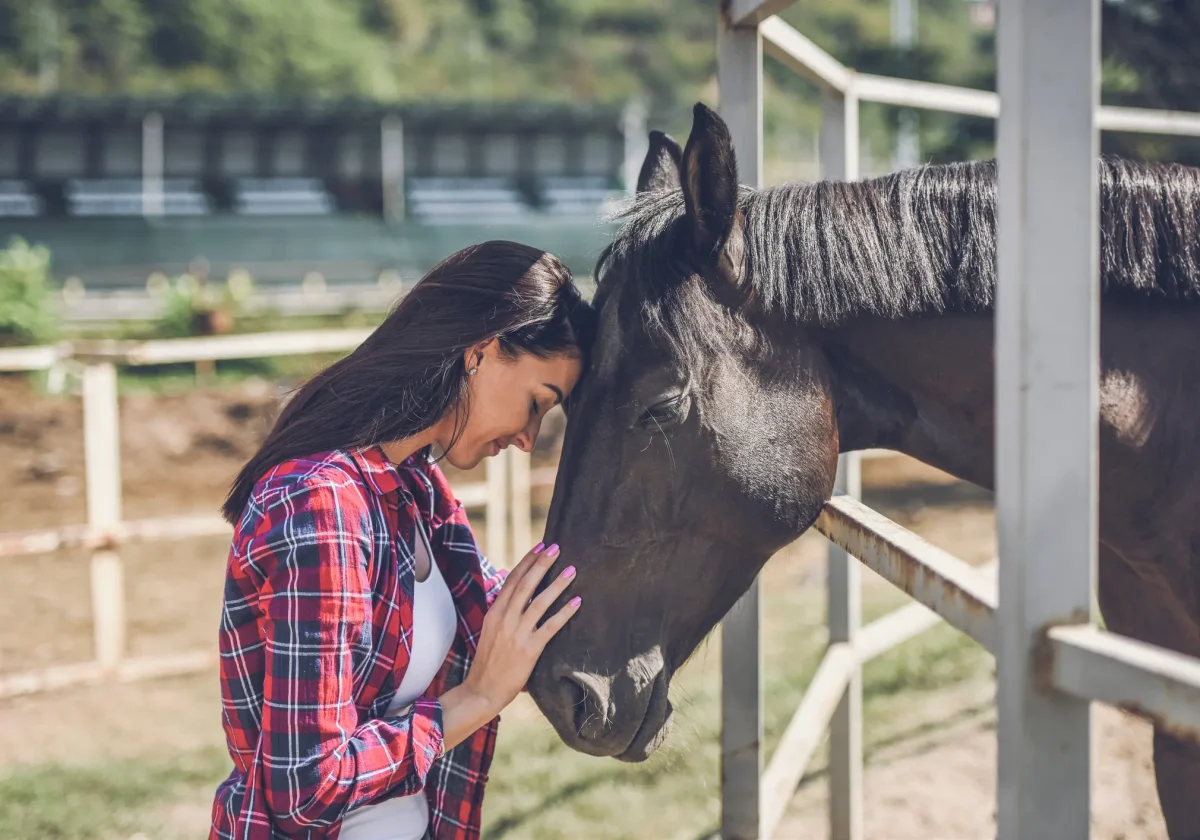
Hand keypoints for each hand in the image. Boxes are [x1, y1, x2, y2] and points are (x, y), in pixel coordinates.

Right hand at [462, 542, 578, 714]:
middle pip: (526, 584)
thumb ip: (502, 611)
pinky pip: (551, 626)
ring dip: (557, 584)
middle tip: (557, 548)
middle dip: (542, 564)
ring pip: (540, 602)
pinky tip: (577, 601)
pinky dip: (565, 612)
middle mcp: (504, 618)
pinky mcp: (530, 649)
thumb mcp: (490, 629)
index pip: (512, 579)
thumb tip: (513, 592)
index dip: (527, 561)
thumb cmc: (489, 660)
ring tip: (572, 570)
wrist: (482, 689)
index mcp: (494, 612)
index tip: (540, 546)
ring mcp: (517, 633)